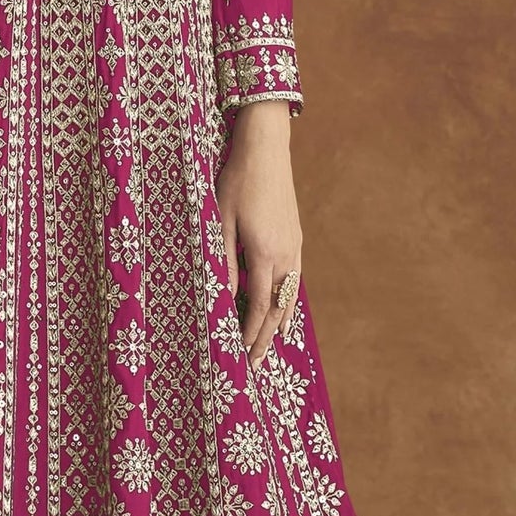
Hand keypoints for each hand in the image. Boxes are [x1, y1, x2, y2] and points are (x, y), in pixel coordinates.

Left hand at [217, 100, 302, 370]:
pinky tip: (285, 310)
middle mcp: (285, 254)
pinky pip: (294, 279)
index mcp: (264, 253)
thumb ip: (223, 260)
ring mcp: (295, 246)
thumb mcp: (220, 220)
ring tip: (273, 345)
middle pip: (278, 308)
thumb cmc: (236, 182)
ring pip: (290, 295)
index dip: (250, 333)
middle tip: (256, 365)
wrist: (266, 149)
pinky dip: (289, 301)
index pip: (259, 306)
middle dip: (265, 338)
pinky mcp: (296, 237)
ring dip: (280, 323)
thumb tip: (222, 296)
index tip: (242, 355)